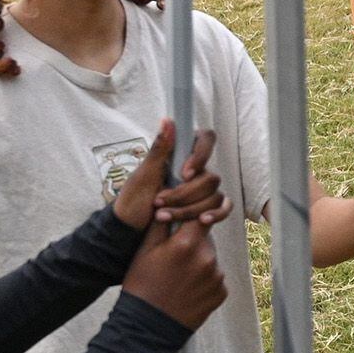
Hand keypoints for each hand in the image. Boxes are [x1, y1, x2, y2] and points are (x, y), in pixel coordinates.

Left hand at [113, 120, 229, 232]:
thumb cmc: (132, 202)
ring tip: (164, 216)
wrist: (130, 232)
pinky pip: (223, 207)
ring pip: (215, 194)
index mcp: (179, 157)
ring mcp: (201, 192)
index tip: (184, 174)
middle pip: (210, 175)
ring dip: (190, 208)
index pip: (205, 140)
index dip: (200, 155)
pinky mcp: (204, 209)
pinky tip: (202, 220)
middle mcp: (194, 172)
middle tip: (161, 201)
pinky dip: (217, 213)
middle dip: (186, 193)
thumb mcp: (143, 176)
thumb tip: (168, 120)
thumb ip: (159, 150)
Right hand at [123, 217, 224, 328]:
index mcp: (187, 244)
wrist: (147, 328)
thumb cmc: (141, 286)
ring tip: (178, 276)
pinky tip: (187, 289)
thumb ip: (161, 223)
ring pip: (210, 258)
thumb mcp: (145, 251)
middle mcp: (208, 258)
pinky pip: (215, 277)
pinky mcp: (221, 293)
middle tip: (174, 256)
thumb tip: (168, 205)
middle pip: (205, 238)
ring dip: (199, 261)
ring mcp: (217, 277)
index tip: (184, 222)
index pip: (199, 215)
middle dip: (192, 241)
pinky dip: (204, 280)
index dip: (191, 216)